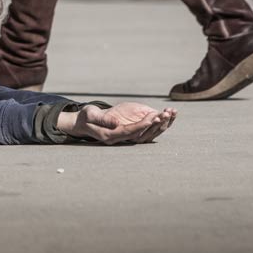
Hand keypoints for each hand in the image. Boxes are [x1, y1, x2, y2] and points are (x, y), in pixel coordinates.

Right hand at [57, 102, 176, 144]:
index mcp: (109, 136)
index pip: (129, 132)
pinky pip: (142, 131)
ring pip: (143, 133)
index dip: (141, 126)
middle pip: (139, 134)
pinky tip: (161, 116)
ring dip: (156, 125)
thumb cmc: (86, 117)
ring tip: (168, 114)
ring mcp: (122, 137)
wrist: (83, 122)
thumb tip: (116, 123)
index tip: (151, 119)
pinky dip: (152, 124)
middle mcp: (118, 139)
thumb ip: (103, 119)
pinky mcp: (125, 133)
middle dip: (153, 125)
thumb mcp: (91, 114)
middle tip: (165, 115)